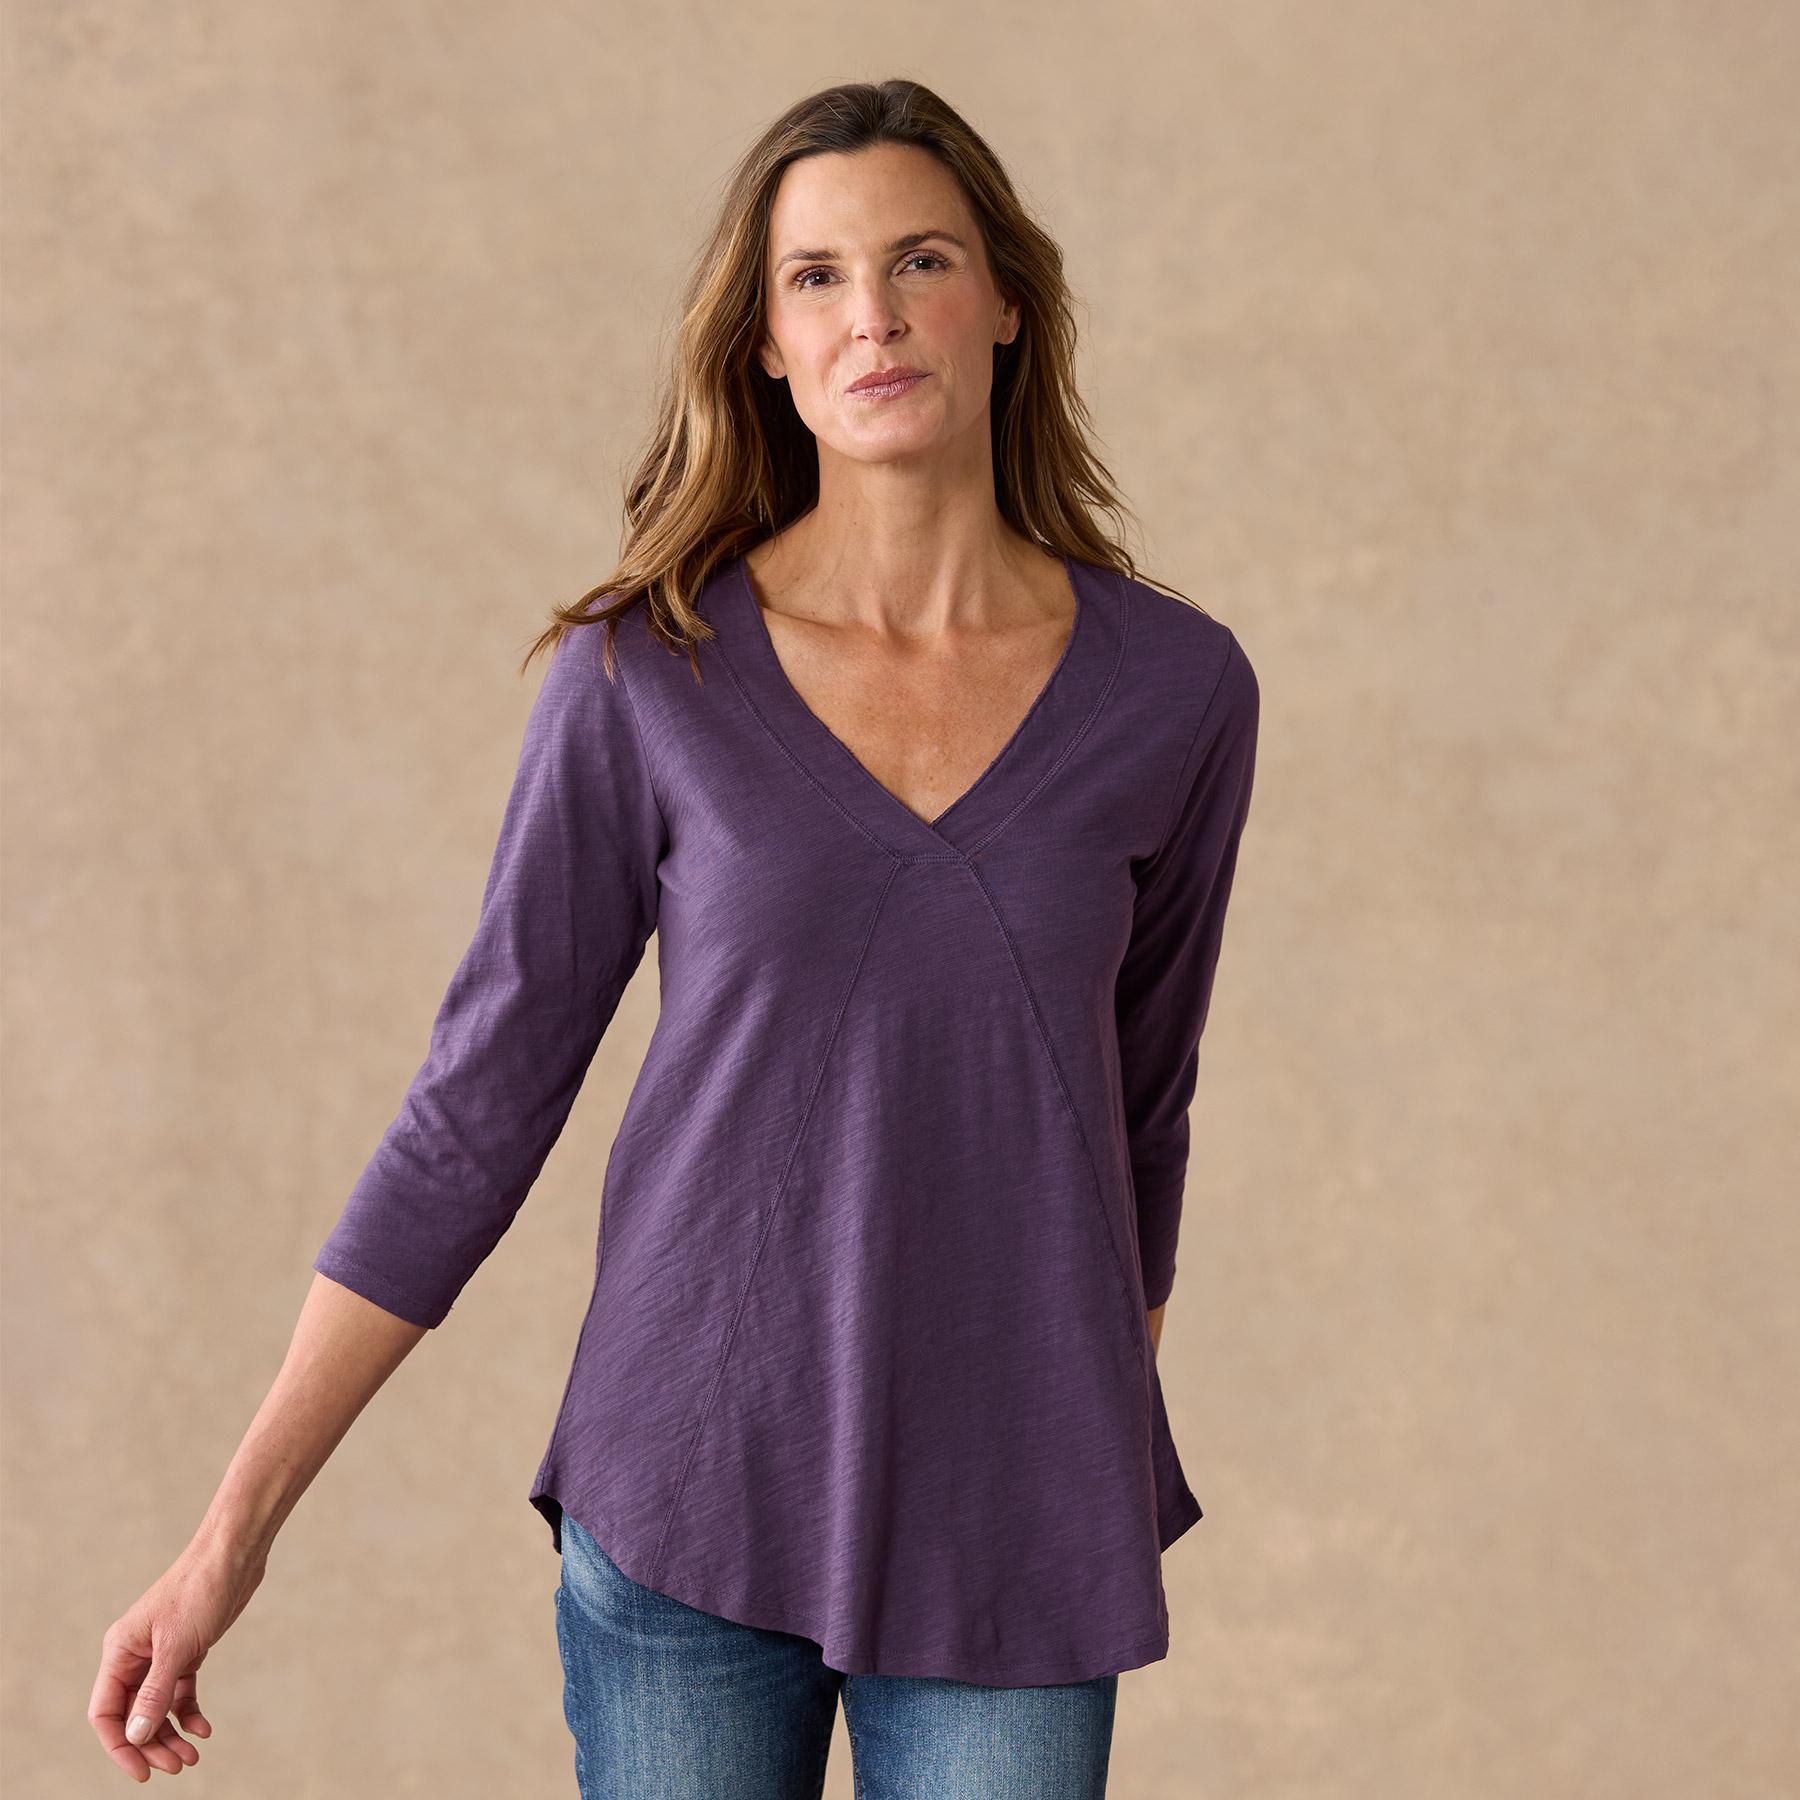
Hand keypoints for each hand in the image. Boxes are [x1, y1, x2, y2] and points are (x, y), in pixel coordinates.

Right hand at [89, 1537, 266, 1780]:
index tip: (141, 1773)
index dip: (119, 1746)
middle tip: (177, 1767)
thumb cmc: (200, 1589)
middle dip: (150, 1745)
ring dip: (170, 1734)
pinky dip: (189, 1712)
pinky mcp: (187, 1650)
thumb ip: (155, 1693)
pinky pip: (180, 1692)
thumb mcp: (177, 1646)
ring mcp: (161, 1654)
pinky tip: (203, 1729)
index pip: (106, 1713)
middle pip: (132, 1715)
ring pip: (156, 1707)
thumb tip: (135, 1736)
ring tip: (191, 1757)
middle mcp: (135, 1656)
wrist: (234, 1553)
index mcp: (120, 1652)